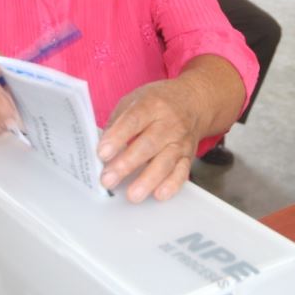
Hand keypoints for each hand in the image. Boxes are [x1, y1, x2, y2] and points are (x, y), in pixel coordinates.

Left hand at [98, 79, 205, 201]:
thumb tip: (101, 148)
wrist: (193, 101)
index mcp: (151, 105)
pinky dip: (171, 184)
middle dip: (127, 164)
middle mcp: (168, 123)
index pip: (133, 121)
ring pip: (165, 162)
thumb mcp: (134, 100)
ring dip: (148, 180)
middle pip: (147, 145)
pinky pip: (182, 172)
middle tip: (109, 179)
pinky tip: (159, 194)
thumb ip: (117, 122)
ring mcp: (180, 141)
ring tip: (133, 195)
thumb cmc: (158, 102)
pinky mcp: (188, 156)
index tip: (103, 153)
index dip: (117, 137)